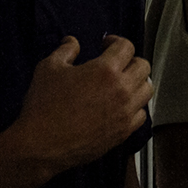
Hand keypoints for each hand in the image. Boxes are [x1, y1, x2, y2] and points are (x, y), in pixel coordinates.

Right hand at [13, 36, 152, 174]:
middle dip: (130, 60)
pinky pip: (141, 114)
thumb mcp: (49, 68)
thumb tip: (72, 42)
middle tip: (116, 64)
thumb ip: (65, 50)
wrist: (41, 145)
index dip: (116, 42)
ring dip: (137, 82)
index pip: (126, 47)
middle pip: (143, 66)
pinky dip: (135, 107)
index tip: (107, 45)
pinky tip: (121, 106)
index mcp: (106, 70)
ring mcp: (126, 111)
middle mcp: (122, 89)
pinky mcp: (124, 131)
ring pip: (147, 89)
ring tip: (121, 84)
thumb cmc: (43, 106)